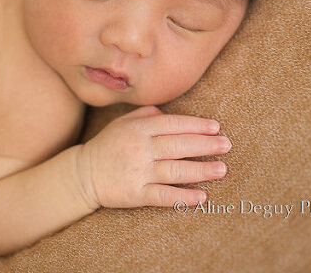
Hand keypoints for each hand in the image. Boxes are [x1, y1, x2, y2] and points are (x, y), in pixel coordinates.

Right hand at [76, 105, 230, 208]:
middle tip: (226, 145)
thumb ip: (146, 114)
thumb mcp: (123, 123)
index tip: (215, 127)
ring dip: (201, 170)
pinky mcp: (136, 194)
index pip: (173, 124)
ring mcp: (138, 172)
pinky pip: (163, 196)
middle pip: (178, 146)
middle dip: (205, 145)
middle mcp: (140, 149)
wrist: (83, 174)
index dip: (196, 125)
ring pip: (175, 171)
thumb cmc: (108, 146)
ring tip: (222, 169)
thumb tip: (167, 112)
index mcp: (138, 129)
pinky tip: (201, 197)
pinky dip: (183, 197)